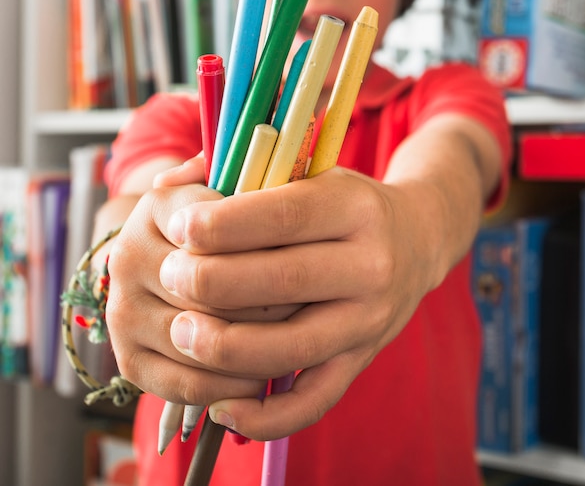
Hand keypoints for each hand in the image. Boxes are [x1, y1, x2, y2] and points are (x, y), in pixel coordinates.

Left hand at [114, 155, 448, 440]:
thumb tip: (165, 183)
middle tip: (169, 274)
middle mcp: (371, 264)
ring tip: (180, 333)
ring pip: (292, 347)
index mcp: (355, 206)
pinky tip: (221, 408)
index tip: (179, 227)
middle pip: (284, 280)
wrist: (415, 240)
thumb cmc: (344, 204)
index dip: (224, 224)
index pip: (284, 215)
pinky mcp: (362, 359)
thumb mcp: (310, 171)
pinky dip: (266, 417)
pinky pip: (315, 401)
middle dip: (212, 281)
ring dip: (226, 348)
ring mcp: (369, 319)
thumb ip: (241, 170)